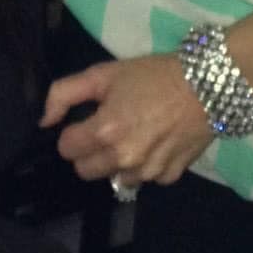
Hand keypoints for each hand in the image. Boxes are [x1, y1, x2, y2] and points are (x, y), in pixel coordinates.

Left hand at [41, 55, 214, 187]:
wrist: (209, 84)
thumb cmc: (153, 75)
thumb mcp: (103, 73)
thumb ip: (63, 94)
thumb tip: (44, 122)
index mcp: (104, 132)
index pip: (66, 149)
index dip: (73, 133)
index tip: (86, 121)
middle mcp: (123, 158)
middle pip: (86, 171)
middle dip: (90, 152)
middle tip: (107, 130)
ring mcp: (149, 172)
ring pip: (116, 179)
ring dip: (118, 163)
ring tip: (135, 136)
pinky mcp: (170, 176)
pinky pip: (146, 179)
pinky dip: (147, 166)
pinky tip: (157, 143)